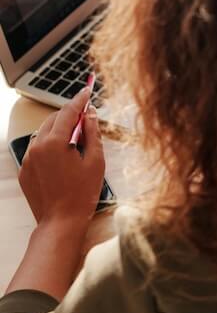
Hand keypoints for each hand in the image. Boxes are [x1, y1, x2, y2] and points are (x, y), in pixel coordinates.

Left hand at [18, 86, 105, 230]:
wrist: (60, 221)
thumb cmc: (82, 193)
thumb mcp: (95, 160)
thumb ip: (92, 133)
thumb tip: (90, 115)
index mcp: (55, 142)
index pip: (68, 112)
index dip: (80, 100)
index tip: (87, 90)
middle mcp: (37, 147)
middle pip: (54, 119)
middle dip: (70, 115)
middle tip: (86, 118)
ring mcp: (28, 159)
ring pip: (44, 133)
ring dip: (59, 130)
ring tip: (76, 141)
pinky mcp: (25, 170)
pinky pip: (37, 149)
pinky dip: (50, 146)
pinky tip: (64, 157)